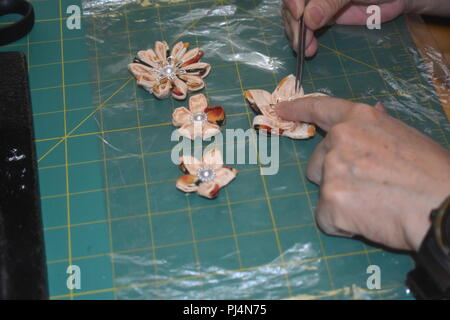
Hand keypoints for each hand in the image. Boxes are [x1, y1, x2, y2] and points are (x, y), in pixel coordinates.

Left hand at [275, 97, 449, 250]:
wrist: (443, 208)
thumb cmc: (433, 174)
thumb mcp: (407, 137)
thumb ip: (380, 128)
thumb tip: (374, 110)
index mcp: (359, 119)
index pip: (320, 108)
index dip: (299, 108)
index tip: (282, 110)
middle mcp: (340, 138)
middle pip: (316, 161)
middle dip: (334, 175)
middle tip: (369, 187)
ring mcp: (332, 169)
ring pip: (321, 189)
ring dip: (338, 199)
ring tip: (373, 205)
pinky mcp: (330, 201)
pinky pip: (326, 216)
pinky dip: (342, 222)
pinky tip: (369, 220)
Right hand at [282, 0, 406, 56]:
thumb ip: (330, 2)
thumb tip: (308, 18)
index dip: (292, 2)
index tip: (299, 16)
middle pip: (291, 6)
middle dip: (294, 24)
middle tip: (302, 42)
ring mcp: (315, 4)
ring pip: (295, 18)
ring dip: (297, 35)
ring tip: (305, 50)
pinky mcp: (321, 17)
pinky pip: (305, 28)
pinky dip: (304, 40)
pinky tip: (308, 49)